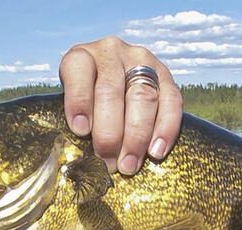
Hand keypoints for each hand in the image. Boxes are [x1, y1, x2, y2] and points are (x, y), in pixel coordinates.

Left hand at [59, 36, 182, 174]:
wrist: (113, 82)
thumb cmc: (85, 103)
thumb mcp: (70, 103)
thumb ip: (76, 121)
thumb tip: (82, 160)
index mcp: (82, 56)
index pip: (79, 70)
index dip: (79, 100)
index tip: (81, 131)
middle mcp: (112, 52)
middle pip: (111, 90)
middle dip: (109, 132)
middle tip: (108, 162)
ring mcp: (141, 61)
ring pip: (142, 97)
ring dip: (136, 136)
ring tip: (129, 165)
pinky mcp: (166, 75)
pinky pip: (171, 101)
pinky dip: (166, 129)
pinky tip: (156, 152)